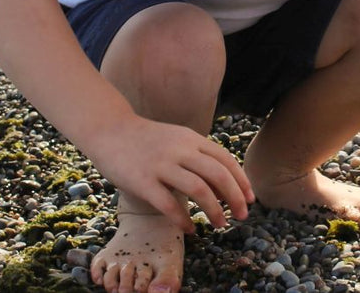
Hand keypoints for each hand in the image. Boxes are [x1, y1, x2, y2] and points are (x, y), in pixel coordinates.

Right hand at [79, 114, 253, 232]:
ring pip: (198, 189)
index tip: (250, 200)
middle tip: (241, 216)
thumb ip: (198, 158)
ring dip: (214, 210)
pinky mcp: (142, 181)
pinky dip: (183, 219)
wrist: (109, 130)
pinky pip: (169, 204)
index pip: (226, 160)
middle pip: (218, 175)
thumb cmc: (146, 140)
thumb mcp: (177, 140)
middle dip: (235, 198)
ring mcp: (161, 165)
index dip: (242, 181)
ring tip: (220, 225)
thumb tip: (224, 187)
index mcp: (191, 139)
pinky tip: (190, 229)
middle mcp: (179, 150)